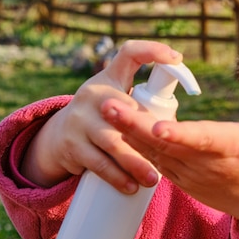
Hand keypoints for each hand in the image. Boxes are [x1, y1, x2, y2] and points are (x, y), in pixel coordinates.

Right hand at [20, 40, 182, 193]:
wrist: (56, 137)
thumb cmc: (101, 115)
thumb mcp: (116, 97)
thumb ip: (144, 98)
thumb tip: (181, 118)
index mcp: (109, 78)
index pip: (130, 53)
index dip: (153, 50)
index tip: (178, 58)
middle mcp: (93, 95)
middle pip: (127, 110)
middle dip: (149, 130)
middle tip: (171, 145)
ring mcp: (80, 120)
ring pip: (114, 142)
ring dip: (136, 163)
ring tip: (154, 179)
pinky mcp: (72, 145)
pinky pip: (98, 163)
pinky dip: (116, 177)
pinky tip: (131, 187)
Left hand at [102, 76, 238, 238]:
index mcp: (231, 148)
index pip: (203, 140)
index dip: (180, 134)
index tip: (158, 127)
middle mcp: (206, 163)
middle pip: (167, 145)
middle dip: (135, 126)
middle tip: (108, 106)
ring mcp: (190, 173)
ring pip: (154, 153)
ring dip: (128, 134)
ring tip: (104, 110)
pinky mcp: (181, 177)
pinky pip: (154, 162)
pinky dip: (134, 147)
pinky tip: (115, 129)